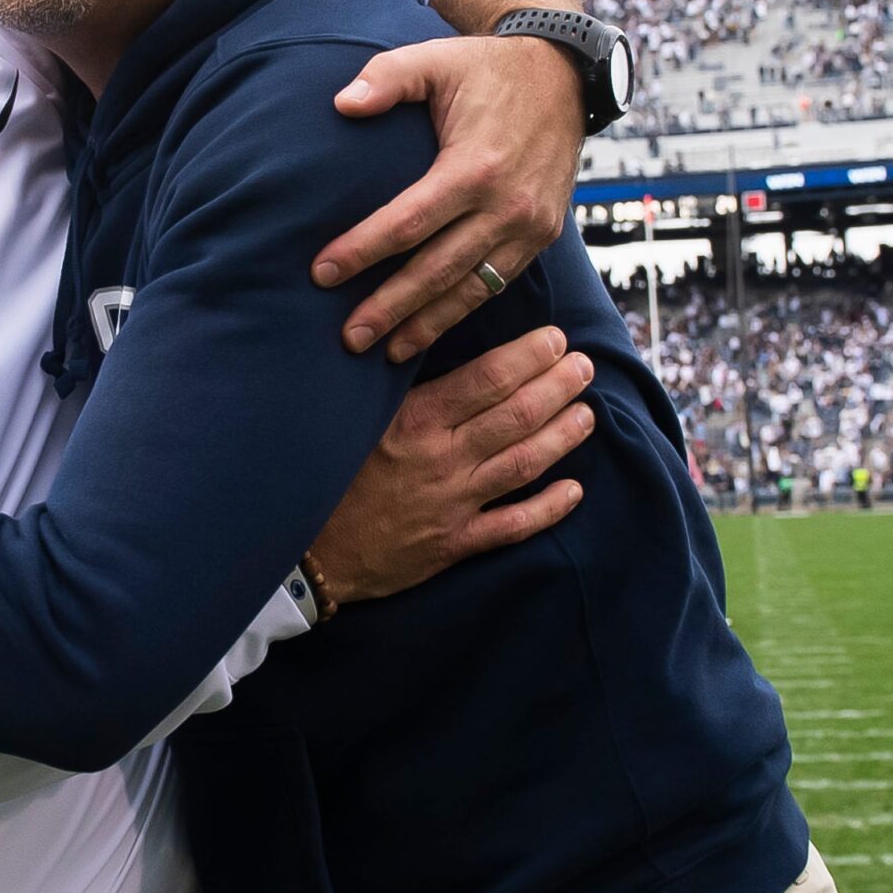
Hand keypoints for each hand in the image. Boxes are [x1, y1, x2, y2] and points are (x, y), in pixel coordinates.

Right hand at [306, 326, 594, 606]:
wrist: (304, 553)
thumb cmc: (322, 475)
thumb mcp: (353, 419)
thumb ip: (395, 388)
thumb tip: (424, 339)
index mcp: (414, 421)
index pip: (486, 379)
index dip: (529, 357)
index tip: (556, 339)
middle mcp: (440, 460)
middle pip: (516, 416)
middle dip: (558, 387)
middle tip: (584, 366)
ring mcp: (452, 505)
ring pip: (523, 464)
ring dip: (562, 436)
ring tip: (588, 413)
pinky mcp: (453, 544)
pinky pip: (512, 526)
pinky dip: (548, 508)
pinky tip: (575, 489)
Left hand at [313, 36, 585, 362]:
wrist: (564, 76)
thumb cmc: (487, 70)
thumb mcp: (435, 60)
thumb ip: (387, 77)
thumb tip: (342, 103)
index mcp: (476, 166)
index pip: (407, 222)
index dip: (362, 250)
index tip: (321, 274)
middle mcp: (508, 205)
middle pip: (437, 270)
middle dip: (390, 308)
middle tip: (348, 338)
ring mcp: (530, 226)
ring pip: (471, 290)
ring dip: (426, 324)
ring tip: (384, 353)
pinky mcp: (542, 237)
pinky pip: (497, 284)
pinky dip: (461, 311)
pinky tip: (428, 330)